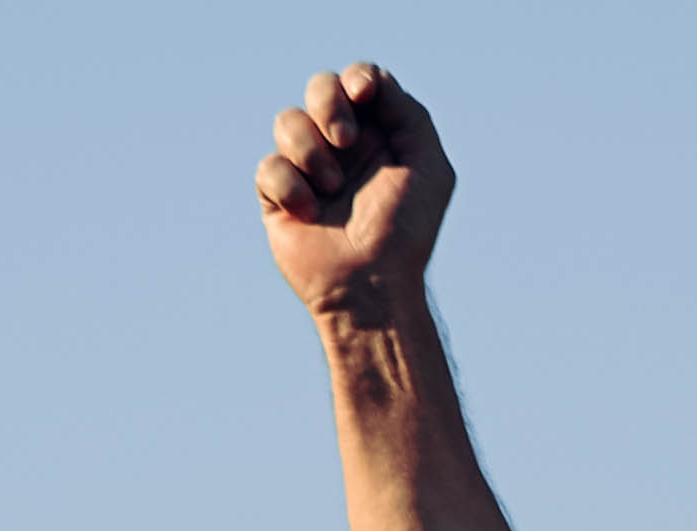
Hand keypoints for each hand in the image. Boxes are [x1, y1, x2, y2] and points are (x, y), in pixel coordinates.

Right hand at [255, 62, 448, 322]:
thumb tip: (366, 84)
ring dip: (310, 152)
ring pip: (288, 121)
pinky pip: (269, 166)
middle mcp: (342, 147)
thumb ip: (407, 112)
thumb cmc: (406, 231)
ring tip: (331, 190)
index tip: (363, 95)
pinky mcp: (278, 196)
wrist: (372, 286)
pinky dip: (289, 186)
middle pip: (321, 87)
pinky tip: (309, 213)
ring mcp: (308, 169)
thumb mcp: (427, 164)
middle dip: (328, 104)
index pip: (360, 81)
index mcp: (379, 134)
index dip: (357, 78)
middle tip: (345, 142)